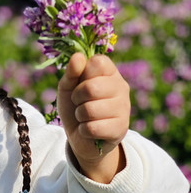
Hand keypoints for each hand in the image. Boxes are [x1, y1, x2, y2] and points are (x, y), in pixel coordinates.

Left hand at [57, 52, 129, 181]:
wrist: (81, 136)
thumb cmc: (75, 106)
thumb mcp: (68, 87)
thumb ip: (71, 72)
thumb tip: (78, 56)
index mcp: (110, 72)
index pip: (98, 62)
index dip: (82, 73)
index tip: (80, 82)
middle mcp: (121, 87)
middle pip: (91, 88)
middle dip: (77, 98)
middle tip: (79, 102)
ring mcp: (124, 108)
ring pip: (90, 110)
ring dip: (80, 115)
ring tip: (85, 116)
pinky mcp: (121, 129)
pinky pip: (93, 128)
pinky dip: (84, 130)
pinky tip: (90, 130)